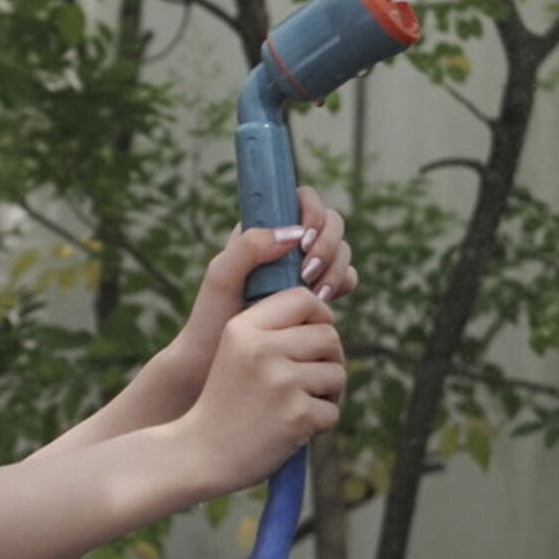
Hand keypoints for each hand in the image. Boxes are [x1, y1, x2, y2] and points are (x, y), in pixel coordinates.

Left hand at [167, 185, 357, 398]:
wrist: (217, 359)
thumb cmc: (213, 315)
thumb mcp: (221, 277)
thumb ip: (248, 247)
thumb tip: (292, 233)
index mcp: (265, 230)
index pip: (301, 199)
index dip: (312, 212)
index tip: (303, 241)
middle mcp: (289, 244)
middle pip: (331, 222)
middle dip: (328, 244)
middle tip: (306, 274)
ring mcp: (306, 267)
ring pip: (342, 249)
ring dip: (335, 266)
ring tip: (313, 293)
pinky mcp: (318, 293)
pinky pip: (346, 277)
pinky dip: (341, 283)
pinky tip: (321, 302)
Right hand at [172, 284, 346, 497]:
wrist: (198, 454)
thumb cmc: (225, 404)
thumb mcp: (235, 353)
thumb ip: (272, 331)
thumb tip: (326, 319)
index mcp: (243, 328)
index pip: (303, 298)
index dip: (318, 316)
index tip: (310, 341)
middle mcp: (261, 349)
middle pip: (329, 335)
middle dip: (328, 359)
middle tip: (308, 381)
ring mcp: (280, 382)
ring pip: (337, 373)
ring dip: (327, 393)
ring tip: (298, 406)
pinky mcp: (297, 415)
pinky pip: (332, 411)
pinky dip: (319, 424)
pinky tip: (292, 430)